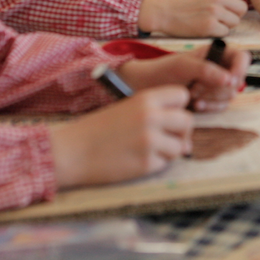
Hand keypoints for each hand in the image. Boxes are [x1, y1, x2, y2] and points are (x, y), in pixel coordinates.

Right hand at [48, 87, 192, 186]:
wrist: (71, 152)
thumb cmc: (97, 130)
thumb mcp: (126, 109)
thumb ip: (155, 115)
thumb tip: (186, 139)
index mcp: (145, 99)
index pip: (182, 95)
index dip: (179, 107)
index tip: (170, 116)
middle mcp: (151, 117)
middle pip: (187, 121)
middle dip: (180, 132)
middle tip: (165, 138)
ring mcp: (150, 141)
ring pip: (180, 146)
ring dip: (168, 151)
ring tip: (145, 150)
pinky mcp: (146, 163)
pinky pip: (165, 164)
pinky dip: (155, 164)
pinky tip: (136, 160)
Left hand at [119, 45, 250, 111]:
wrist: (147, 87)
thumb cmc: (164, 70)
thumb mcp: (183, 65)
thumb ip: (207, 70)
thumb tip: (230, 80)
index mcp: (216, 53)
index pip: (242, 57)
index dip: (240, 68)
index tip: (230, 80)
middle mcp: (219, 68)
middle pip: (238, 80)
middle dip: (218, 87)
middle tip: (197, 88)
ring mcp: (216, 85)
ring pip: (231, 95)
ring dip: (213, 98)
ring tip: (192, 96)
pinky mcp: (211, 100)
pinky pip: (221, 106)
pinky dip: (210, 107)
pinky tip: (195, 105)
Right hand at [138, 0, 248, 35]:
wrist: (163, 11)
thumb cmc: (182, 2)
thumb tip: (239, 1)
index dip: (236, 0)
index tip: (228, 6)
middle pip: (242, 8)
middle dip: (234, 14)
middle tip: (221, 17)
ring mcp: (214, 12)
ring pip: (235, 22)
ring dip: (226, 25)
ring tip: (211, 22)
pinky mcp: (209, 27)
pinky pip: (225, 33)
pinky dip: (217, 33)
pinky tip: (206, 28)